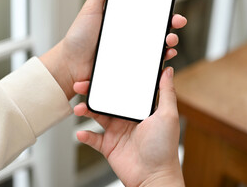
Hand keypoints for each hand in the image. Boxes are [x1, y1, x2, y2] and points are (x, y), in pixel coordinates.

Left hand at [40, 0, 188, 98]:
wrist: (70, 65)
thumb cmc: (77, 38)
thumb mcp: (90, 9)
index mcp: (122, 17)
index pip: (147, 3)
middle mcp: (129, 32)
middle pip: (158, 23)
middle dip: (173, 20)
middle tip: (177, 20)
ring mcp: (130, 48)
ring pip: (157, 42)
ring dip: (170, 38)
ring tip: (170, 38)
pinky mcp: (130, 63)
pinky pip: (150, 60)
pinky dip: (162, 56)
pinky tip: (166, 54)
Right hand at [74, 67, 183, 186]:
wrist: (154, 177)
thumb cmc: (164, 148)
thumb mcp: (168, 115)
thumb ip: (166, 92)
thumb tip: (168, 70)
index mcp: (139, 109)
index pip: (123, 90)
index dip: (111, 81)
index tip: (100, 72)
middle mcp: (127, 118)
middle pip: (106, 101)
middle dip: (93, 92)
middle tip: (81, 86)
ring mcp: (116, 132)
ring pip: (97, 116)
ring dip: (86, 111)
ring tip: (79, 109)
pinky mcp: (108, 146)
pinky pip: (93, 138)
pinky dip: (85, 135)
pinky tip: (80, 133)